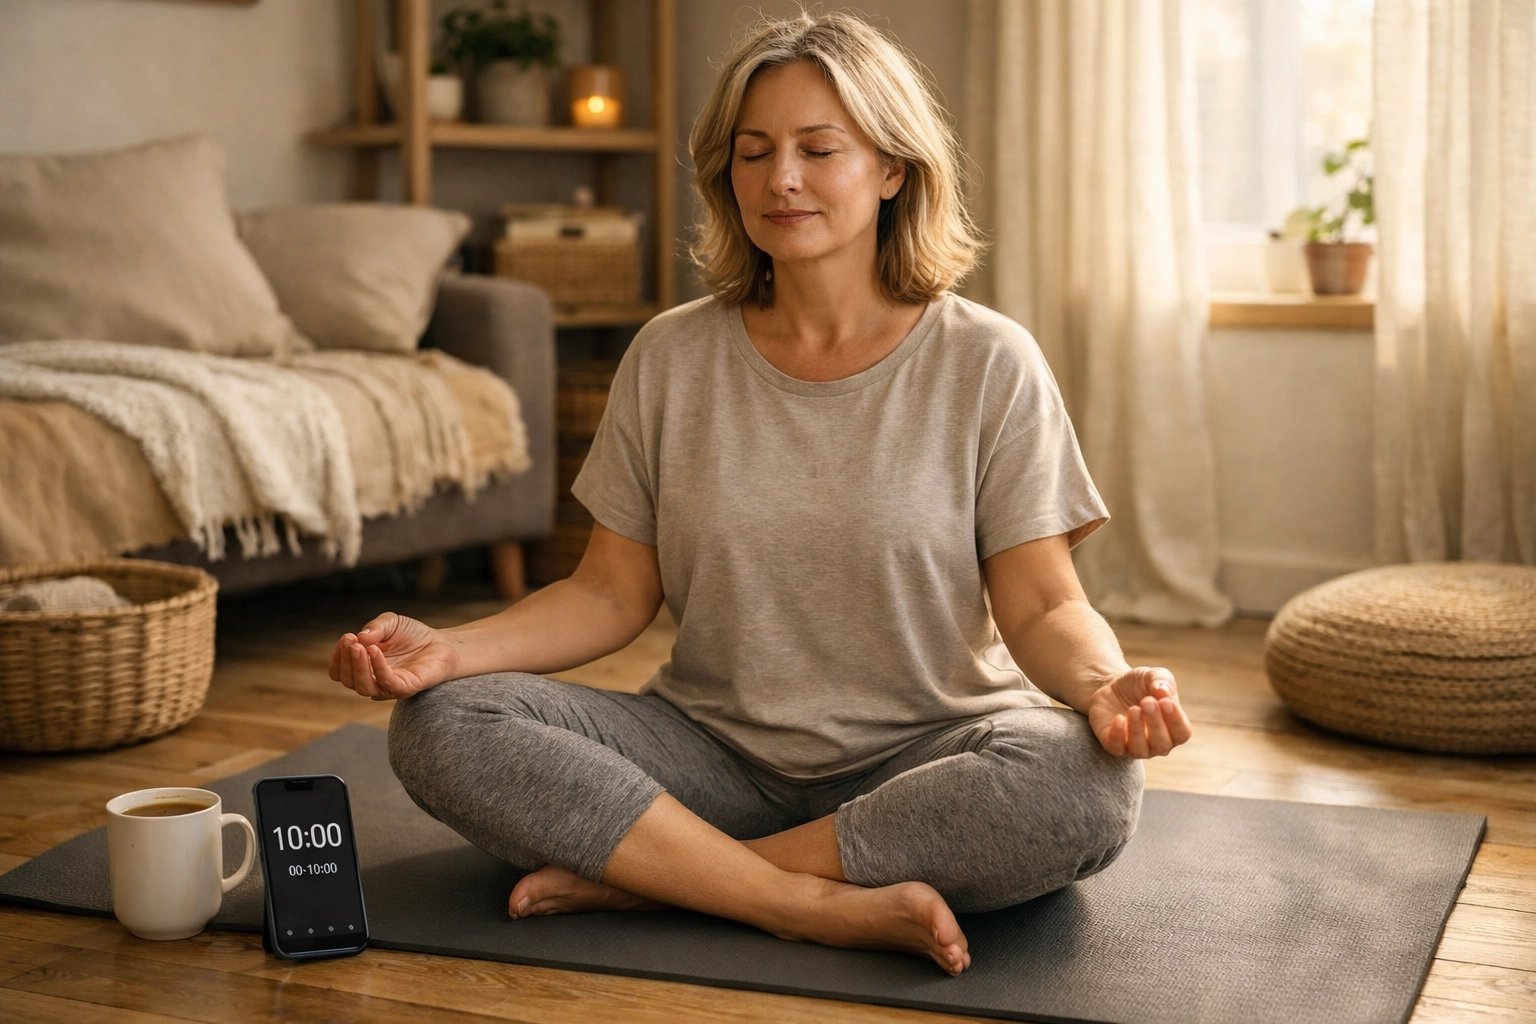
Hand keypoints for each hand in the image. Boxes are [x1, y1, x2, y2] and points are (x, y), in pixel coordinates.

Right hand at [328, 612, 459, 700]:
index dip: (338, 657)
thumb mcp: (390, 623)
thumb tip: (359, 638)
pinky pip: (387, 683)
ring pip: (363, 687)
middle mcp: (374, 681)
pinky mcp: (406, 688)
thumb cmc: (413, 635)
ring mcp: (389, 687)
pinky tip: (375, 650)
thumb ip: (375, 627)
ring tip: (359, 646)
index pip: (340, 672)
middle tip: (350, 639)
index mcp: (364, 669)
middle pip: (348, 680)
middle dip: (346, 659)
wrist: (442, 643)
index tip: (346, 638)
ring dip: (357, 666)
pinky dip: (378, 667)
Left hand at [1085, 667, 1192, 757]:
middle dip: (1156, 723)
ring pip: (1140, 750)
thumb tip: (1163, 692)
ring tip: (1134, 709)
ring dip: (1137, 730)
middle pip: (1162, 744)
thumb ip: (1163, 681)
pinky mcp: (1113, 744)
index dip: (1176, 720)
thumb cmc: (1139, 686)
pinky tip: (1119, 718)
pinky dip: (1117, 735)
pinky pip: (1116, 748)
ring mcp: (1134, 747)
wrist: (1111, 687)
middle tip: (1147, 702)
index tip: (1165, 701)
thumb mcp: (1152, 676)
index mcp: (1172, 728)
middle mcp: (1156, 743)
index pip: (1182, 733)